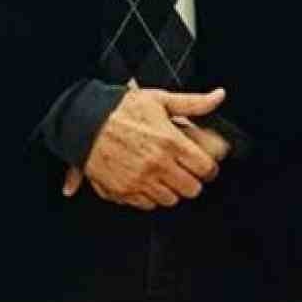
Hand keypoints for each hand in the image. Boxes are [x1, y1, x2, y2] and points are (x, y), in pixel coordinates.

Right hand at [73, 87, 228, 209]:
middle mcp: (157, 164)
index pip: (206, 168)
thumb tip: (218, 97)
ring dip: (171, 189)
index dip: (209, 168)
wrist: (83, 121)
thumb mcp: (160, 100)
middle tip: (185, 171)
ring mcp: (139, 180)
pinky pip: (147, 204)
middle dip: (192, 180)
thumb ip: (193, 103)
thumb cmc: (120, 109)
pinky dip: (150, 196)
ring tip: (164, 175)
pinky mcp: (123, 191)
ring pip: (171, 200)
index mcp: (170, 142)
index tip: (205, 166)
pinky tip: (146, 181)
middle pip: (192, 189)